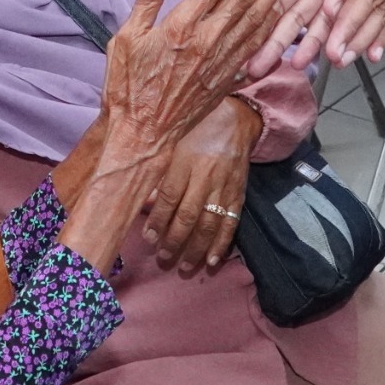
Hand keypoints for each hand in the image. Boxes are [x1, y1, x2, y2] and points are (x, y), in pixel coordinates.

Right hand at [100, 0, 289, 157]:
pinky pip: (255, 46)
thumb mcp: (126, 38)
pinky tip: (278, 13)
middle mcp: (208, 41)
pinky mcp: (228, 78)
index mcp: (182, 27)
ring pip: (256, 21)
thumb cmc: (128, 86)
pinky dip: (270, 26)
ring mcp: (222, 61)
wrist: (143, 134)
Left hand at [144, 98, 260, 272]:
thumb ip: (160, 171)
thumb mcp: (173, 142)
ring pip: (210, 223)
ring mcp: (225, 186)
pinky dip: (222, 244)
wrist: (236, 118)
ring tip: (185, 266)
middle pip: (188, 214)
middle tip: (163, 258)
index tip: (148, 239)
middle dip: (175, 241)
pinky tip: (212, 261)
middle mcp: (206, 175)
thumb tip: (146, 202)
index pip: (169, 196)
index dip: (157, 220)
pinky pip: (232, 222)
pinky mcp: (239, 193)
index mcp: (185, 160)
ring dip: (196, 248)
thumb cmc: (196, 129)